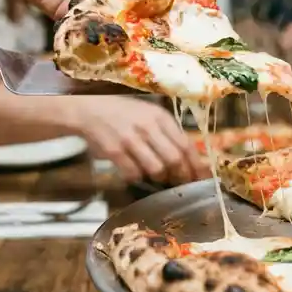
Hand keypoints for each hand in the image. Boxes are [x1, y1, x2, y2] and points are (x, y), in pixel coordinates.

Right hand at [67, 97, 208, 183]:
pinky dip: (137, 177)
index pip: (186, 144)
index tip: (201, 178)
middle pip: (174, 159)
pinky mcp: (114, 151)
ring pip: (156, 169)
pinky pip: (133, 174)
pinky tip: (134, 172)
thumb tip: (191, 159)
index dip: (196, 165)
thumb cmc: (125, 114)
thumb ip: (168, 133)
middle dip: (181, 175)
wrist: (90, 110)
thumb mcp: (150, 115)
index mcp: (160, 116)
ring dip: (159, 177)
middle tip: (180, 181)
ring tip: (156, 176)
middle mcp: (147, 126)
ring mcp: (130, 139)